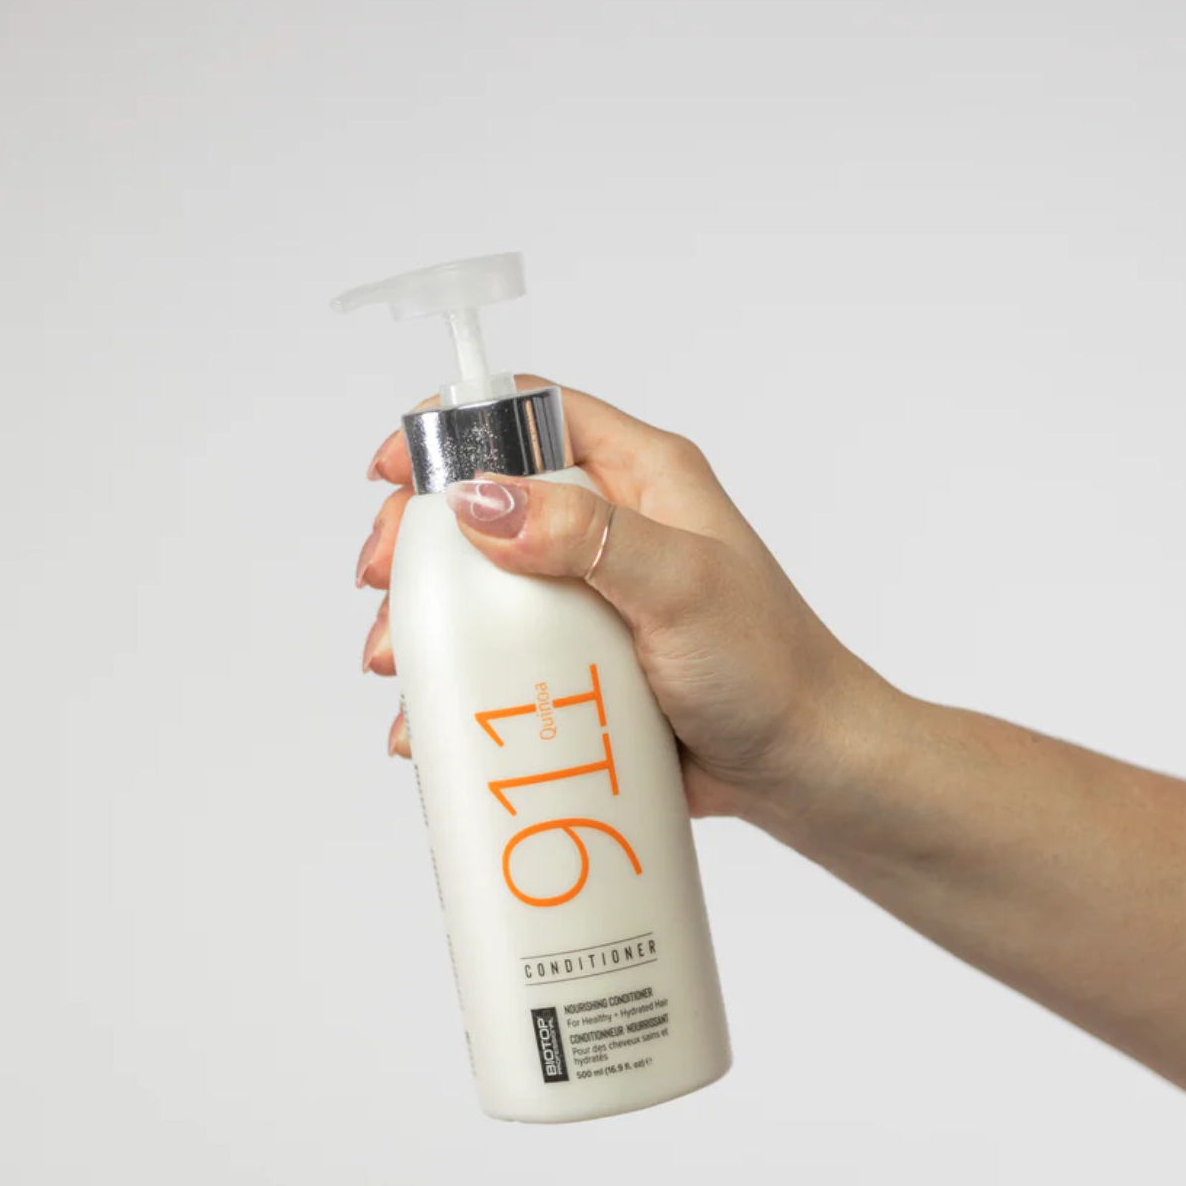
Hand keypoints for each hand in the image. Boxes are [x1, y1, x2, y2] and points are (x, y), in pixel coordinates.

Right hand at [357, 379, 890, 822]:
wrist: (807, 770)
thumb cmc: (770, 670)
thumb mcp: (680, 588)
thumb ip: (588, 537)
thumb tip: (481, 501)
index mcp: (643, 479)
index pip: (532, 415)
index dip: (453, 429)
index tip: (391, 470)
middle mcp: (613, 527)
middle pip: (488, 503)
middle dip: (418, 536)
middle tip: (379, 580)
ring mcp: (595, 599)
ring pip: (485, 585)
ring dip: (427, 616)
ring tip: (395, 659)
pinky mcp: (585, 663)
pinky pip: (505, 655)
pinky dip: (460, 678)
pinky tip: (427, 717)